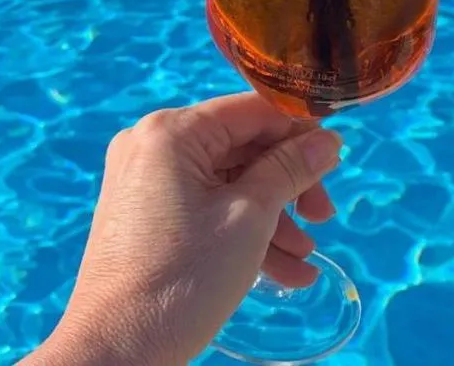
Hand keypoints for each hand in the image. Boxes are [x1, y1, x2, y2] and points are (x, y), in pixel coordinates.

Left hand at [25, 92, 342, 365]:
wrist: (117, 352)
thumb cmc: (182, 278)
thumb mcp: (250, 217)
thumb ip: (291, 170)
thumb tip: (329, 140)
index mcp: (171, 132)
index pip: (252, 111)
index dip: (300, 132)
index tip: (336, 159)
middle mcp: (152, 145)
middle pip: (242, 149)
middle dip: (289, 188)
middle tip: (323, 218)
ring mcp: (145, 182)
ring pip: (228, 185)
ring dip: (273, 220)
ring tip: (305, 262)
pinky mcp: (146, 217)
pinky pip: (206, 209)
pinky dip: (242, 234)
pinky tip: (282, 273)